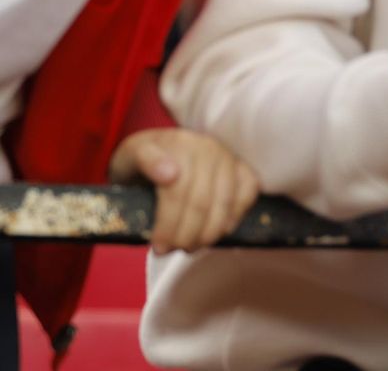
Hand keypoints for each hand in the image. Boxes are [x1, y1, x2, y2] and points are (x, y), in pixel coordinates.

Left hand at [108, 128, 258, 255]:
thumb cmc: (142, 158)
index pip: (178, 191)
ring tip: (191, 247)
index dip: (168, 224)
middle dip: (186, 234)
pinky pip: (248, 192)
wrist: (160, 147)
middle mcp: (208, 148)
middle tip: (171, 251)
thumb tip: (170, 175)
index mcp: (180, 144)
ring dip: (209, 232)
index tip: (157, 247)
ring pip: (225, 201)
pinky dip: (236, 216)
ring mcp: (228, 156)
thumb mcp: (131, 157)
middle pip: (201, 201)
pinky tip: (220, 231)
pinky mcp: (242, 166)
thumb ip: (146, 161)